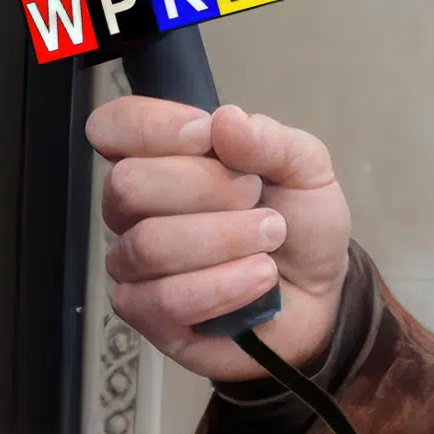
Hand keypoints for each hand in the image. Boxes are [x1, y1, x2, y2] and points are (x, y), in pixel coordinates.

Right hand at [90, 97, 352, 385]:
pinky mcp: (146, 314)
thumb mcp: (306, 170)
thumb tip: (226, 119)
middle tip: (256, 199)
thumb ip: (270, 141)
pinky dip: (223, 286)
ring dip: (223, 239)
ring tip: (270, 240)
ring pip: (149, 244)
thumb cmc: (299, 226)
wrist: (319, 296)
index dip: (151, 127)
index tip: (205, 135)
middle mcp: (133, 208)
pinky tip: (259, 279)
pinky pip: (165, 299)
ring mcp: (133, 263)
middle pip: (127, 184)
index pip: (113, 127)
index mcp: (159, 158)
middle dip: (205, 187)